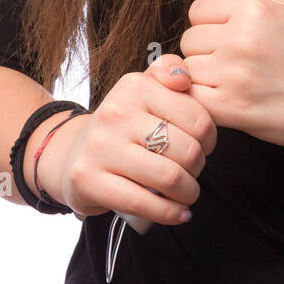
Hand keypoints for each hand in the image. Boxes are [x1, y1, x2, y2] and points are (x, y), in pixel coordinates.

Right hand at [37, 55, 216, 225]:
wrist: (72, 153)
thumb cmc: (122, 124)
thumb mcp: (143, 88)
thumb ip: (169, 70)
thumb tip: (183, 78)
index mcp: (135, 86)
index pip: (197, 117)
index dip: (210, 139)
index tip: (204, 147)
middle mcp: (116, 112)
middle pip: (186, 150)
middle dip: (199, 168)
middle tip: (193, 172)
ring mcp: (100, 146)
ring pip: (169, 177)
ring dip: (188, 193)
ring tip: (188, 193)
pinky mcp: (89, 179)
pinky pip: (143, 202)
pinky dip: (169, 213)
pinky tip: (178, 214)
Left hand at [178, 0, 283, 150]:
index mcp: (255, 10)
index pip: (198, 8)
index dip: (210, 25)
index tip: (226, 38)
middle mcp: (243, 37)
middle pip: (189, 39)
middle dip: (205, 52)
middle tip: (233, 63)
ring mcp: (235, 73)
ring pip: (187, 69)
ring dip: (203, 79)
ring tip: (233, 83)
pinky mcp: (232, 107)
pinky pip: (192, 97)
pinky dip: (203, 102)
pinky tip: (226, 100)